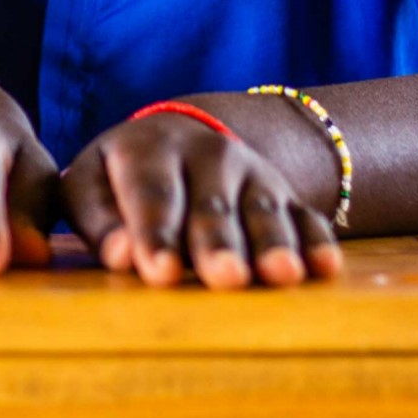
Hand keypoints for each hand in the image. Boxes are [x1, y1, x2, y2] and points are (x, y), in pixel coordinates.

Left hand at [61, 112, 343, 289]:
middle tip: (225, 278)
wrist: (181, 139)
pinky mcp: (286, 195)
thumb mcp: (92, 185)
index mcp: (149, 149)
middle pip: (212, 203)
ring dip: (273, 243)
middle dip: (218, 242)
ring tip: (280, 275)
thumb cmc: (120, 178)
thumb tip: (119, 256)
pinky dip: (317, 241)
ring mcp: (251, 173)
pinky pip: (305, 216)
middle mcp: (205, 154)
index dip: (155, 232)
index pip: (151, 191)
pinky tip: (325, 268)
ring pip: (262, 210)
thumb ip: (99, 219)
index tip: (160, 273)